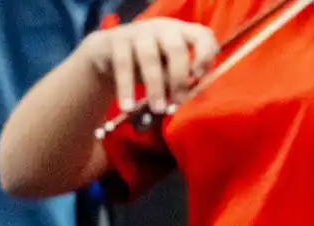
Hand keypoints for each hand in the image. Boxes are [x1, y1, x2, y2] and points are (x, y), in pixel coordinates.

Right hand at [81, 17, 219, 114]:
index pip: (203, 35)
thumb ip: (184, 80)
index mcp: (182, 34)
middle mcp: (162, 28)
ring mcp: (139, 31)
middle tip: (177, 101)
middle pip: (176, 48)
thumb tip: (191, 96)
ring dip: (155, 87)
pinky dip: (126, 88)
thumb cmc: (149, 66)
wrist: (109, 55)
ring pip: (149, 57)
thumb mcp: (170, 72)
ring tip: (157, 109)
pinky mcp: (116, 39)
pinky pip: (123, 64)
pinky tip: (128, 106)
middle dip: (179, 78)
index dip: (205, 55)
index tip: (199, 77)